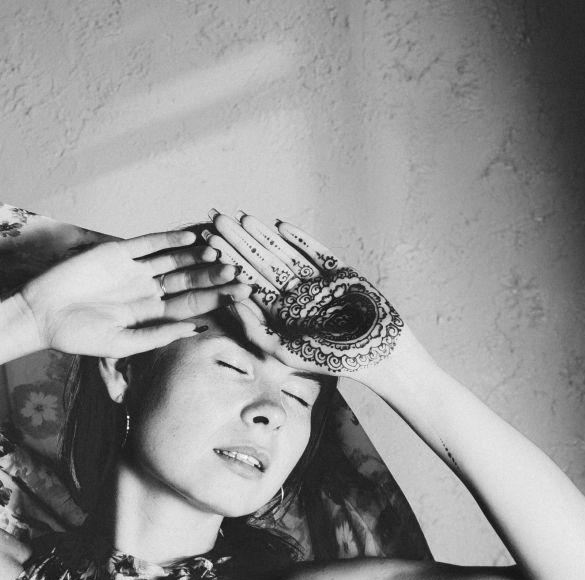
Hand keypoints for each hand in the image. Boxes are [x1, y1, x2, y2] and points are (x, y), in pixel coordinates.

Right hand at [15, 230, 252, 357]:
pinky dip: (169, 240)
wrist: (42, 314)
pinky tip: (190, 238)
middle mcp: (146, 291)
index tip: (242, 294)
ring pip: (174, 260)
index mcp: (150, 315)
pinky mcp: (118, 253)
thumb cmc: (78, 336)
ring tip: (221, 253)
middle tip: (239, 271)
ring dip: (197, 257)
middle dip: (214, 276)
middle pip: (189, 281)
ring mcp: (133, 270)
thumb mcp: (121, 344)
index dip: (217, 298)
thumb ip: (157, 335)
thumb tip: (196, 328)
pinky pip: (149, 244)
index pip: (191, 304)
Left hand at [203, 211, 407, 379]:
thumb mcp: (282, 350)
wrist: (377, 353)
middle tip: (216, 218)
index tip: (207, 243)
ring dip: (263, 235)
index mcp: (278, 313)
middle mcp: (294, 296)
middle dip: (238, 241)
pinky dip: (300, 239)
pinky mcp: (339, 272)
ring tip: (241, 216)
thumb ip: (254, 328)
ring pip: (284, 254)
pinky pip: (316, 252)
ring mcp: (316, 282)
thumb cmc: (329, 358)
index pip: (247, 283)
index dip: (227, 262)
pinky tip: (279, 224)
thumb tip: (230, 302)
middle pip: (260, 264)